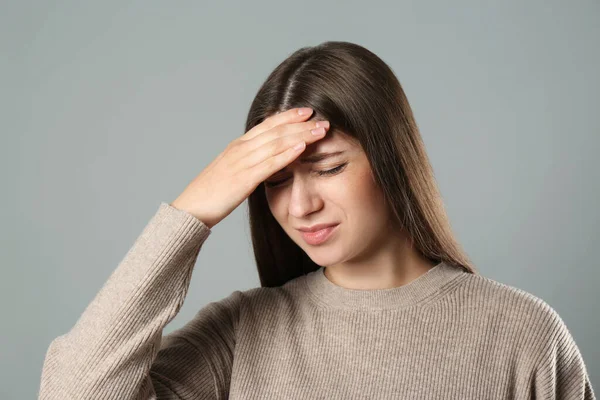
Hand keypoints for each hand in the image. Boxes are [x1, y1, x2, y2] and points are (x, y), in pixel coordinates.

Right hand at [170, 107, 329, 228]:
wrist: (191, 208)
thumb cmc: (211, 193)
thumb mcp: (232, 171)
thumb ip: (249, 162)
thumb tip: (268, 159)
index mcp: (238, 146)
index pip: (267, 125)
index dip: (288, 116)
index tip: (308, 111)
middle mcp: (240, 149)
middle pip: (276, 130)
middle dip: (301, 124)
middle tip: (323, 119)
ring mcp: (242, 162)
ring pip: (276, 143)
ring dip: (301, 134)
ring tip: (321, 131)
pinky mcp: (244, 179)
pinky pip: (270, 163)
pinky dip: (288, 153)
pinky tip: (303, 148)